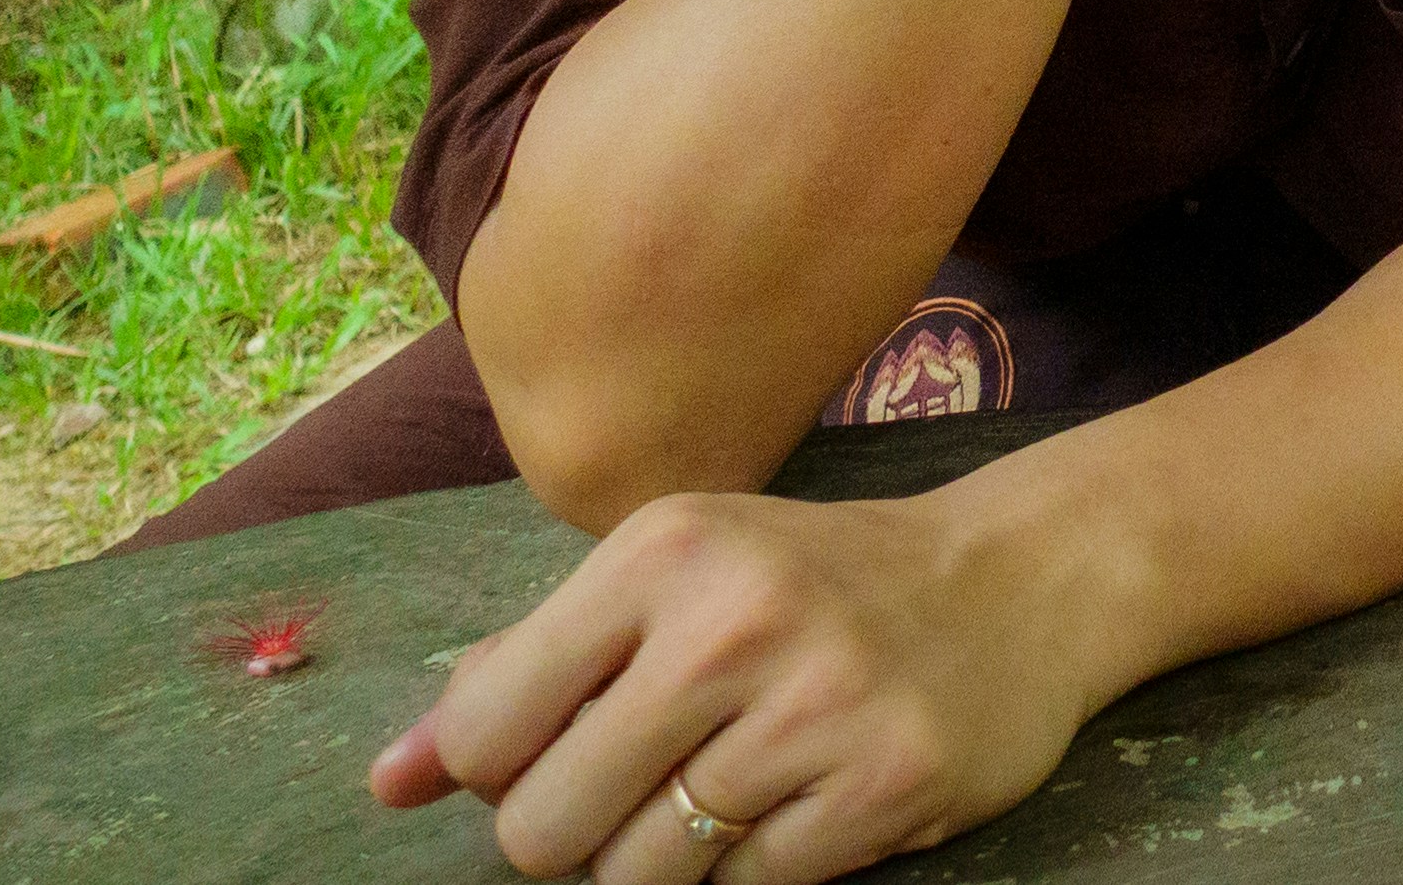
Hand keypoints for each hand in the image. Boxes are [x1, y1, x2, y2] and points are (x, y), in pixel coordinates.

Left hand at [371, 482, 1111, 883]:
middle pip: (546, 828)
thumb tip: (388, 782)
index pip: (489, 729)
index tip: (561, 747)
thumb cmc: (809, 587)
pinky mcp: (887, 784)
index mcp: (664, 551)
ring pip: (640, 876)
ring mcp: (818, 706)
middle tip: (642, 788)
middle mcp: (736, 619)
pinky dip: (753, 870)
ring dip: (661, 863)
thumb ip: (523, 673)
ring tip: (720, 797)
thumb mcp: (668, 585)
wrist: (1014, 584)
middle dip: (574, 836)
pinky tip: (796, 803)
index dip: (504, 771)